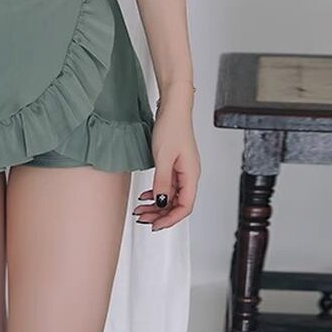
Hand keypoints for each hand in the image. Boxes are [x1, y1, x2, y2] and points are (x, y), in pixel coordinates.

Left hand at [133, 104, 199, 230]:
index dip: (170, 219)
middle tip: (142, 218)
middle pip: (177, 204)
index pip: (184, 207)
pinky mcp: (175, 163)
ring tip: (140, 209)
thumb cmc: (172, 127)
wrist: (173, 107)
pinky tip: (146, 194)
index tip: (155, 225)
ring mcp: (183, 169)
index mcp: (191, 175)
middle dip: (160, 214)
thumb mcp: (163, 157)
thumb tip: (161, 203)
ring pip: (171, 195)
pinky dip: (157, 192)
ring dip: (156, 205)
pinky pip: (167, 185)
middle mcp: (189, 175)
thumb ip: (162, 182)